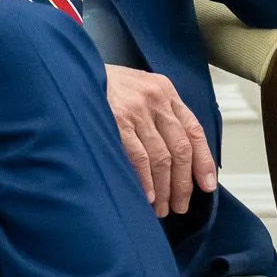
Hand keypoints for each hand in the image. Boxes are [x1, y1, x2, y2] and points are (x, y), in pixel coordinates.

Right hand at [104, 65, 216, 215]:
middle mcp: (155, 99)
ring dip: (163, 188)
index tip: (207, 186)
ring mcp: (136, 110)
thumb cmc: (101, 83)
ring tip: (161, 207)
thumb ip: (157, 111)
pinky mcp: (116, 120)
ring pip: (162, 157)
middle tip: (180, 205)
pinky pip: (138, 156)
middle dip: (183, 183)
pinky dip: (145, 180)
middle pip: (180, 149)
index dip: (204, 162)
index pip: (194, 131)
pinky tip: (146, 196)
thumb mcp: (136, 87)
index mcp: (165, 91)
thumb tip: (173, 154)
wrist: (69, 69)